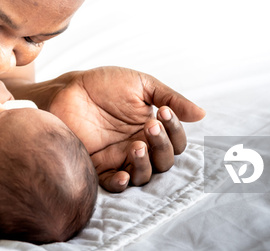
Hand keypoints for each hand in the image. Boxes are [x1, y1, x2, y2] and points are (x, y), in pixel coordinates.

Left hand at [45, 66, 204, 191]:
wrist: (68, 89)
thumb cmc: (104, 84)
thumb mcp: (141, 85)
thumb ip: (170, 98)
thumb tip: (201, 114)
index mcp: (151, 127)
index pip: (175, 141)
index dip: (174, 130)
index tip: (162, 112)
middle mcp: (139, 145)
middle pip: (164, 161)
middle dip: (162, 145)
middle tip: (149, 126)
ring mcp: (119, 157)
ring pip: (144, 175)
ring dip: (145, 164)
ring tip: (136, 145)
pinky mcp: (98, 167)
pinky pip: (115, 184)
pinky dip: (122, 183)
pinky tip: (123, 174)